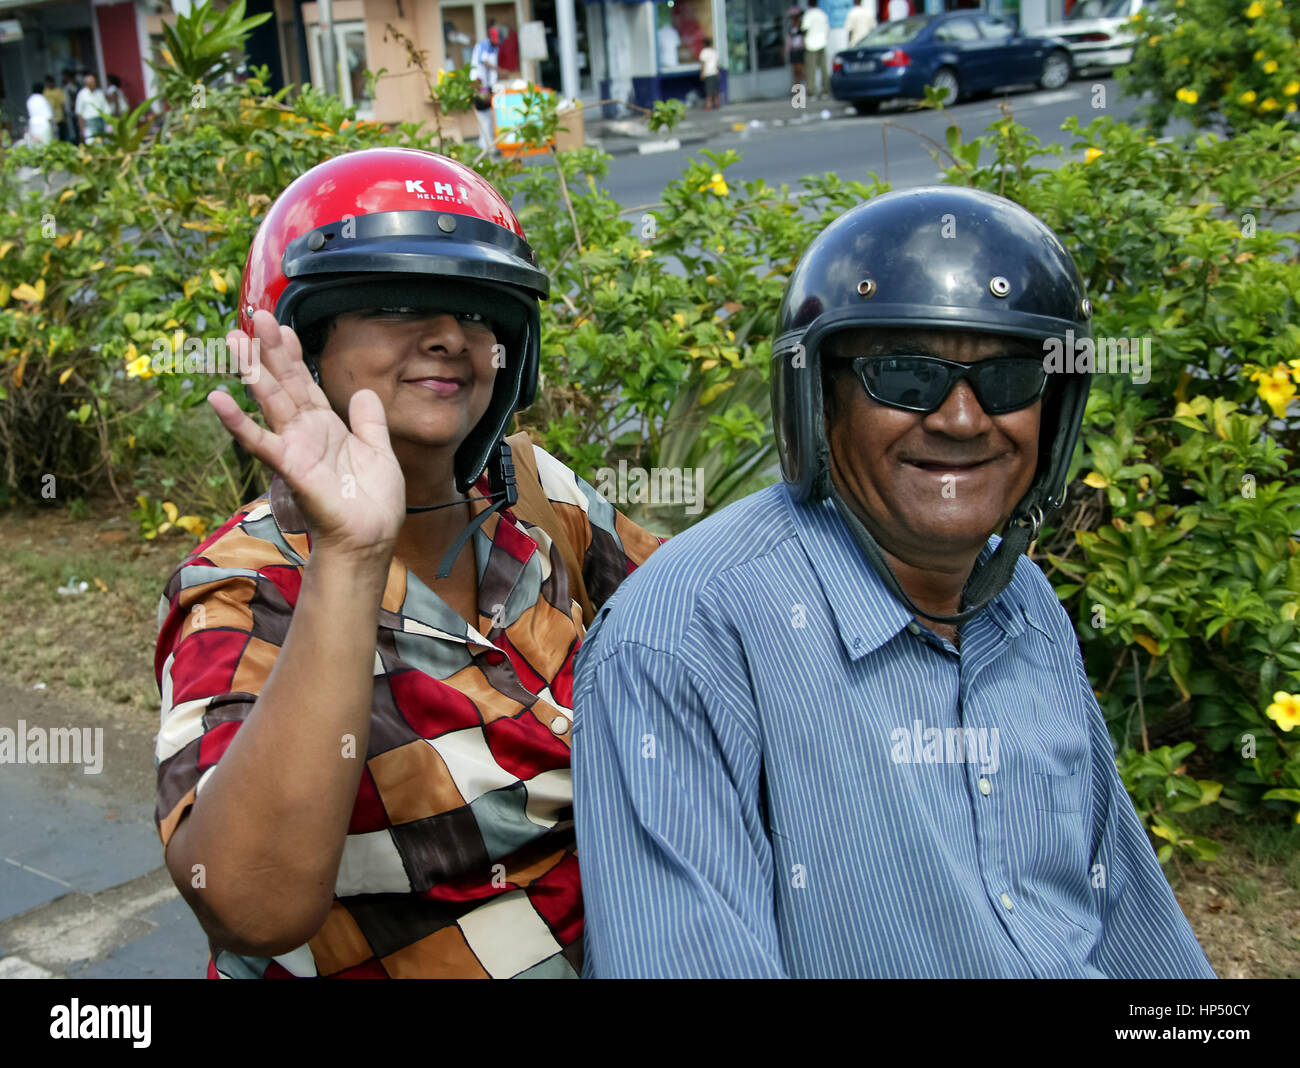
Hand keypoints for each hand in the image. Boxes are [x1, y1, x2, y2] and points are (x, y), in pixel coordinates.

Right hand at [207, 310, 405, 559]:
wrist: (371, 538)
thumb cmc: (373, 502)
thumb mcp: (379, 451)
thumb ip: (369, 421)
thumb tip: (363, 392)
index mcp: (325, 426)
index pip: (304, 382)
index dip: (293, 354)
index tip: (282, 324)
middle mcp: (305, 432)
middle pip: (283, 382)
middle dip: (269, 349)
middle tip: (254, 315)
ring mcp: (294, 448)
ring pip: (269, 401)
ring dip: (251, 371)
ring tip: (234, 340)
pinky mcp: (290, 467)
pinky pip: (260, 441)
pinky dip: (237, 422)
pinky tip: (217, 399)